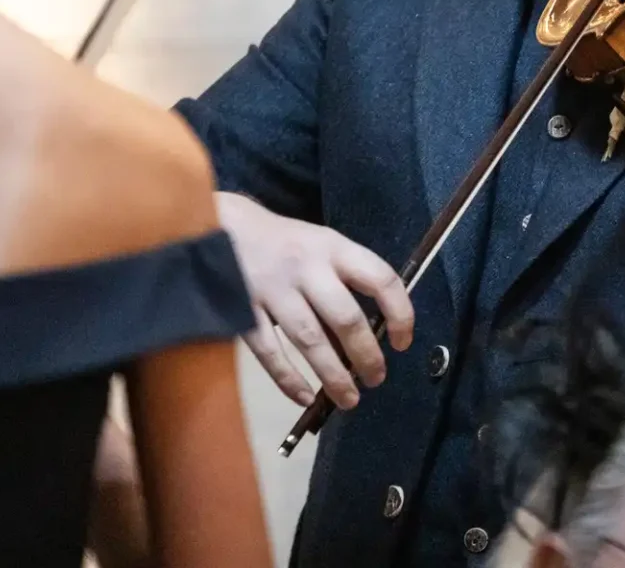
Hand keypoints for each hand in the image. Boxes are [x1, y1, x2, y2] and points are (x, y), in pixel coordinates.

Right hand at [218, 192, 414, 410]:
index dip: (400, 313)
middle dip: (366, 355)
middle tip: (377, 379)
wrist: (221, 226)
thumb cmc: (284, 243)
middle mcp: (306, 267)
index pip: (380, 279)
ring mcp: (273, 289)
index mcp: (334, 248)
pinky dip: (288, 379)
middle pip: (345, 317)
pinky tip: (306, 398)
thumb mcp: (321, 246)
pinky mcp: (242, 309)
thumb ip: (344, 281)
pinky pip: (269, 351)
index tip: (403, 342)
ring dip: (333, 374)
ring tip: (350, 399)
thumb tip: (371, 335)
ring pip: (309, 339)